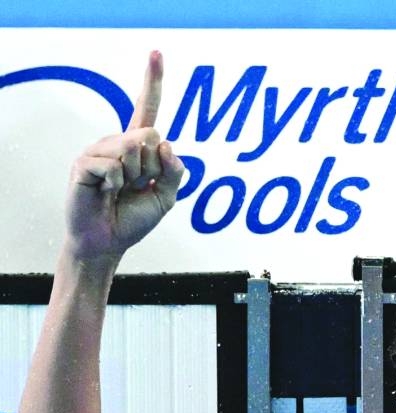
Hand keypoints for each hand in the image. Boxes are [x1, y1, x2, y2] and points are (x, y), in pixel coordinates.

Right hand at [65, 51, 184, 260]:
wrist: (107, 242)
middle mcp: (118, 142)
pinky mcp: (84, 162)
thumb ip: (175, 170)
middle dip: (154, 166)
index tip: (156, 52)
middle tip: (137, 186)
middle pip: (152, 134)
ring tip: (119, 190)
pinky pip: (114, 164)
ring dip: (136, 177)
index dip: (153, 81)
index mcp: (139, 146)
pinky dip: (116, 183)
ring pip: (135, 148)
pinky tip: (105, 192)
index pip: (148, 108)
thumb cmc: (133, 218)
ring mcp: (99, 150)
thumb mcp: (168, 196)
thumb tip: (166, 144)